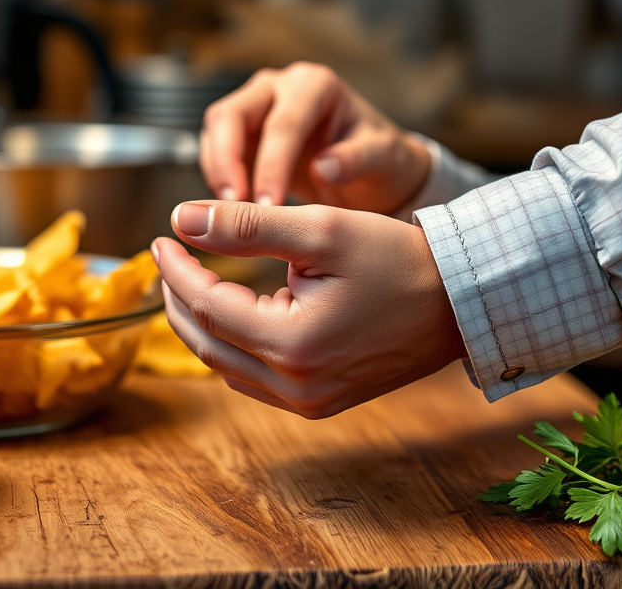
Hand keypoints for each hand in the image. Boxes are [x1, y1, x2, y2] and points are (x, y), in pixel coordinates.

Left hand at [153, 199, 465, 417]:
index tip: (163, 236)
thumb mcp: (322, 229)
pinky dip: (234, 343)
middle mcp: (295, 387)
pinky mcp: (321, 402)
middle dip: (179, 299)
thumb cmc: (397, 259)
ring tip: (191, 280)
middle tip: (168, 257)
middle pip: (208, 344)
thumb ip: (247, 225)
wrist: (458, 301)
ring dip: (203, 323)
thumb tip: (182, 219)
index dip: (177, 269)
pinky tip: (234, 311)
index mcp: (292, 345)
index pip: (208, 306)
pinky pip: (256, 377)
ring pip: (227, 365)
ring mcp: (309, 401)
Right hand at [200, 63, 431, 213]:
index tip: (268, 206)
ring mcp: (258, 104)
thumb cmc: (380, 158)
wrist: (372, 167)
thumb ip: (357, 160)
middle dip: (227, 162)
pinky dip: (218, 175)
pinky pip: (216, 147)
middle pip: (233, 114)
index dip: (271, 165)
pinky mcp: (244, 130)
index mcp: (316, 85)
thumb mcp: (383, 159)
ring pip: (217, 127)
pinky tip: (235, 206)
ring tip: (231, 212)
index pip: (283, 124)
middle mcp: (281, 86)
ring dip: (217, 169)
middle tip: (233, 207)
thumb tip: (323, 168)